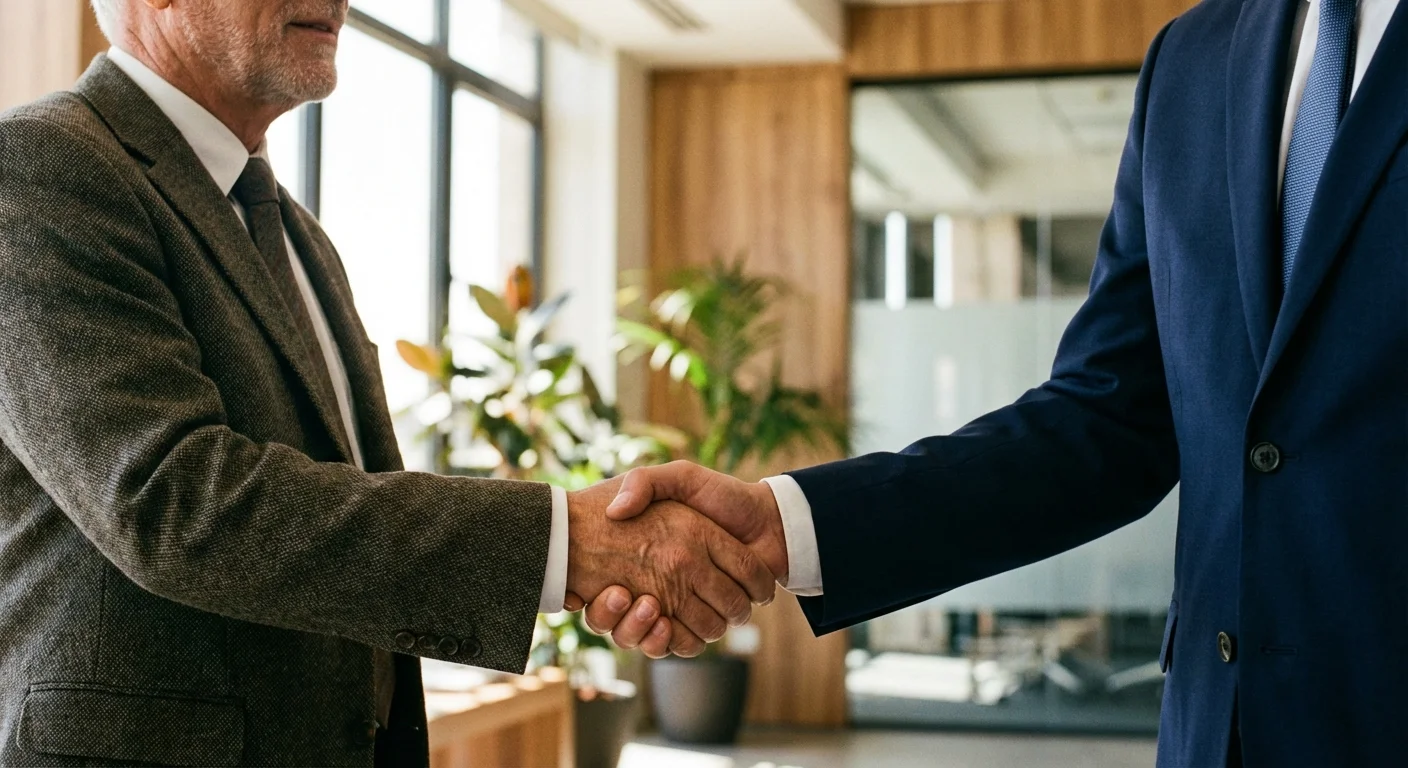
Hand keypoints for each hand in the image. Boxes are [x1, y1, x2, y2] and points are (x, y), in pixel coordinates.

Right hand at [564, 478, 775, 652]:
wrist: (771, 522)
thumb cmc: (724, 496)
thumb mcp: (680, 477)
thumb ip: (646, 482)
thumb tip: (616, 511)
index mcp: (645, 552)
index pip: (598, 582)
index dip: (590, 587)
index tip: (587, 583)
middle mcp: (657, 582)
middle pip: (615, 615)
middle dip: (611, 613)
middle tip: (616, 594)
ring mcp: (677, 604)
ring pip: (640, 634)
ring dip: (637, 628)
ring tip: (646, 605)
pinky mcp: (698, 623)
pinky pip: (672, 645)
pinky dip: (666, 642)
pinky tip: (664, 623)